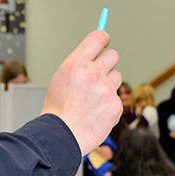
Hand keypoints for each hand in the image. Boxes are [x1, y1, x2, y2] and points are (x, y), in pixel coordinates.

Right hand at [41, 31, 121, 154]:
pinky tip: (96, 111)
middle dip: (107, 62)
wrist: (61, 137)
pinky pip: (116, 97)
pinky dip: (109, 103)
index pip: (98, 38)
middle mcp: (93, 74)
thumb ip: (79, 64)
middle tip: (98, 73)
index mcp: (76, 64)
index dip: (103, 38)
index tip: (104, 41)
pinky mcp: (115, 106)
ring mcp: (106, 91)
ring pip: (116, 77)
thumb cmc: (58, 109)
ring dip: (107, 84)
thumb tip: (95, 52)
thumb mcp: (61, 78)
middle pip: (113, 55)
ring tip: (92, 98)